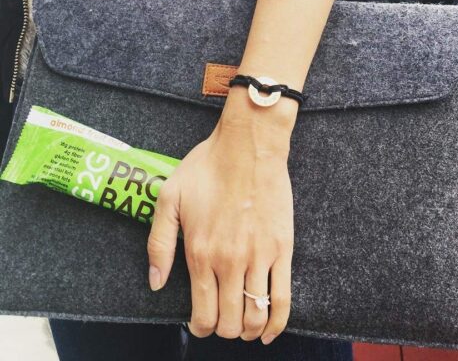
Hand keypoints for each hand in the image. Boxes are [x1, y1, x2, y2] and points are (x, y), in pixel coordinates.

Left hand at [146, 86, 295, 344]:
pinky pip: (283, 298)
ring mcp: (258, 256)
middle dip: (224, 330)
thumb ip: (158, 243)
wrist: (249, 145)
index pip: (202, 313)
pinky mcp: (282, 248)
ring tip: (244, 326)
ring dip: (248, 330)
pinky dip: (277, 323)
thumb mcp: (169, 197)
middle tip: (222, 322)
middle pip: (228, 321)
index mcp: (199, 252)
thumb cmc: (208, 166)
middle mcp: (229, 261)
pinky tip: (269, 330)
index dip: (201, 328)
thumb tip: (155, 283)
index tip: (201, 324)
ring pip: (255, 315)